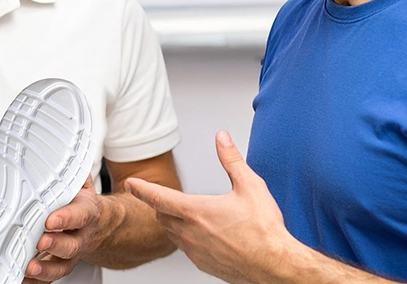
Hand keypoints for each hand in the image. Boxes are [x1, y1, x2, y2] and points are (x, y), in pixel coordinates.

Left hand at [24, 176, 100, 282]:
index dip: (66, 219)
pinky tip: (21, 278)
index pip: (79, 215)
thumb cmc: (80, 200)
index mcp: (86, 213)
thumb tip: (54, 150)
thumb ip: (69, 170)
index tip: (51, 219)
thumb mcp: (80, 181)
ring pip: (61, 266)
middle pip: (71, 245)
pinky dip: (34, 281)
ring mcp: (69, 254)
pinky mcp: (57, 265)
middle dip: (55, 244)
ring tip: (29, 267)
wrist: (95, 223)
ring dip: (45, 269)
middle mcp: (80, 236)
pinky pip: (48, 277)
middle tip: (40, 241)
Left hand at [125, 131, 295, 283]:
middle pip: (162, 216)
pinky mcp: (203, 264)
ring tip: (187, 214)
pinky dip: (186, 238)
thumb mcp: (250, 186)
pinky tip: (204, 234)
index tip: (131, 183)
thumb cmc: (264, 230)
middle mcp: (191, 233)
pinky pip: (185, 249)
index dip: (142, 189)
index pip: (158, 197)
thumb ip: (231, 159)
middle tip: (166, 198)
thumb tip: (221, 139)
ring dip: (173, 222)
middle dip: (161, 205)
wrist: (275, 266)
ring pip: (172, 234)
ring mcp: (195, 252)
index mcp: (197, 211)